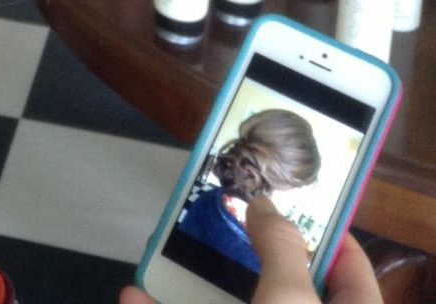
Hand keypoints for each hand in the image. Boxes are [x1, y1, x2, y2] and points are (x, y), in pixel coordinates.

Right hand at [119, 195, 382, 303]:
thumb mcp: (291, 303)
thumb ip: (281, 247)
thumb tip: (268, 208)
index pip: (350, 271)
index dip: (322, 228)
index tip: (283, 193)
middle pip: (281, 291)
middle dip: (242, 256)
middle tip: (213, 219)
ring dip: (191, 288)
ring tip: (162, 256)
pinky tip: (134, 298)